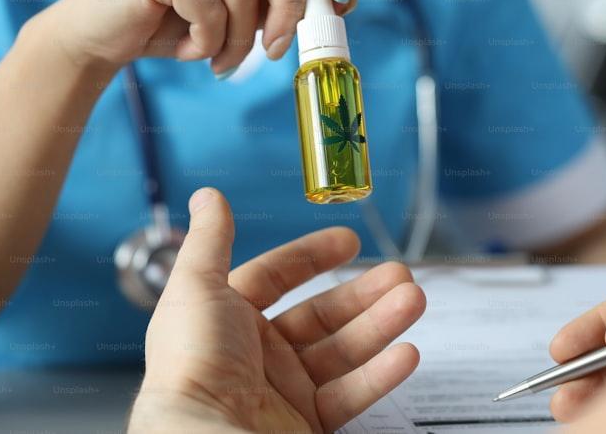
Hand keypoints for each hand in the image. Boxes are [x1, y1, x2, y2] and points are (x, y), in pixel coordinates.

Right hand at [38, 0, 354, 75]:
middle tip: (279, 50)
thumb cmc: (175, 20)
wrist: (103, 37)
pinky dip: (207, 45)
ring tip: (220, 58)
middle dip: (291, 8)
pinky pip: (210, 10)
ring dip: (239, 42)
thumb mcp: (242, 6)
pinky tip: (186, 46)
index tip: (338, 0)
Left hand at [129, 188, 425, 432]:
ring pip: (343, 350)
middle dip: (362, 292)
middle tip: (400, 275)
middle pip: (320, 314)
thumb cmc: (191, 366)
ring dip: (381, 324)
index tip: (349, 241)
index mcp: (229, 318)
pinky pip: (350, 395)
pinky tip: (405, 354)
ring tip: (414, 301)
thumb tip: (207, 195)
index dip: (312, 256)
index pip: (276, 277)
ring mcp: (284, 390)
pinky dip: (380, 376)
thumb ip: (210, 240)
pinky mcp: (305, 424)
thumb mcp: (196, 288)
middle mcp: (257, 353)